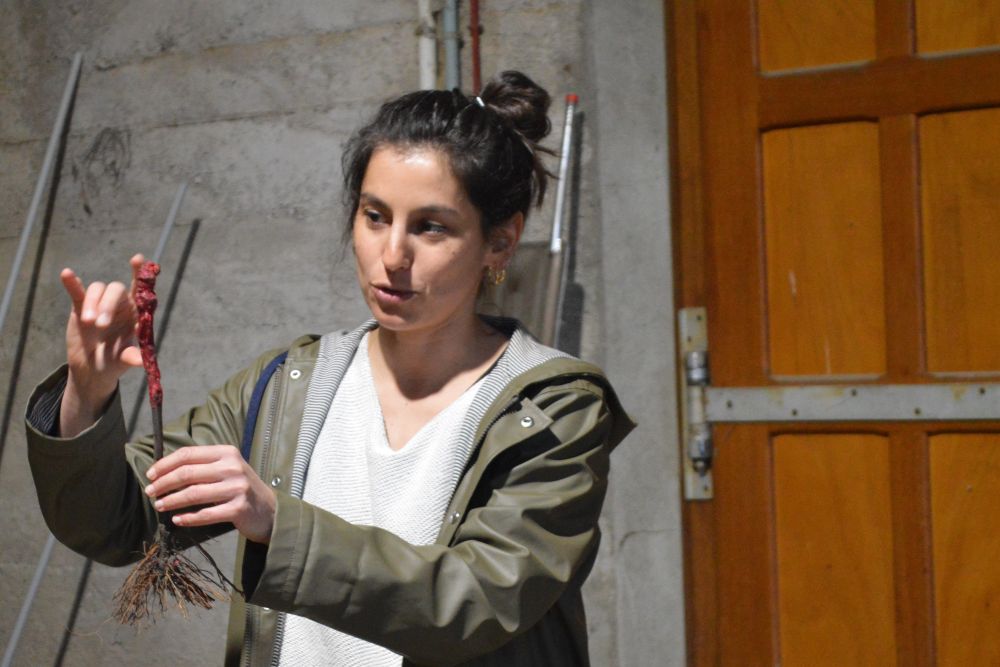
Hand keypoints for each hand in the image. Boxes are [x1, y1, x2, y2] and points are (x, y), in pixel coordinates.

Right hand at [59, 254, 145, 436]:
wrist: (93, 370)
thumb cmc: (115, 362)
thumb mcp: (125, 360)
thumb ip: (133, 357)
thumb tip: (141, 361)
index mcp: (135, 312)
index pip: (140, 289)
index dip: (140, 273)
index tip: (138, 258)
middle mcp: (119, 303)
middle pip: (115, 289)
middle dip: (108, 304)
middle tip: (101, 324)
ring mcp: (99, 303)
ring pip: (97, 289)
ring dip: (93, 303)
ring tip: (90, 322)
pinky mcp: (80, 307)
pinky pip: (76, 291)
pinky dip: (71, 282)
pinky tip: (66, 274)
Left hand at [144, 445, 276, 543]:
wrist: (270, 510)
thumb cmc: (241, 488)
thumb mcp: (227, 468)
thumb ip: (203, 465)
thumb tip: (165, 470)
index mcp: (227, 452)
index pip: (188, 454)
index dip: (165, 464)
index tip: (150, 475)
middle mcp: (233, 467)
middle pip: (188, 473)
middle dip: (164, 483)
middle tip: (150, 492)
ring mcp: (237, 488)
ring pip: (194, 493)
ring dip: (171, 500)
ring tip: (159, 505)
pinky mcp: (239, 509)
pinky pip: (206, 514)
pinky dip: (188, 518)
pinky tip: (177, 519)